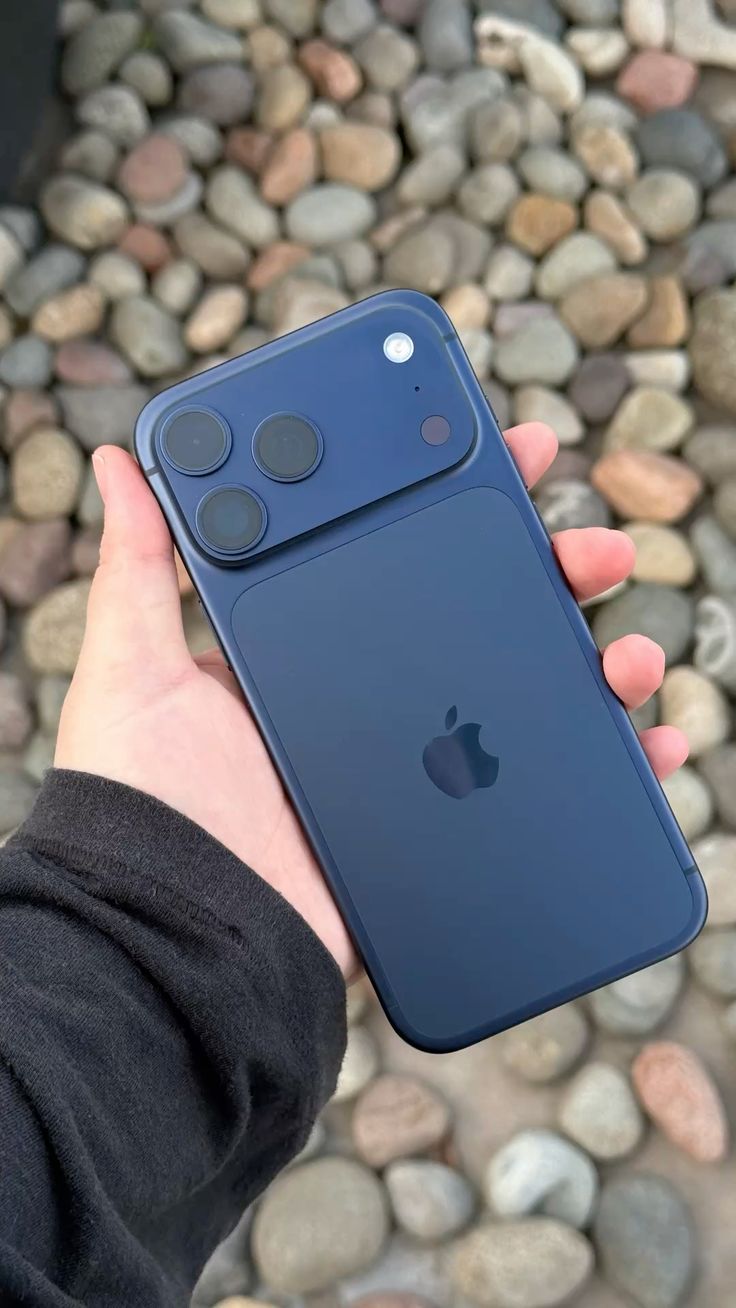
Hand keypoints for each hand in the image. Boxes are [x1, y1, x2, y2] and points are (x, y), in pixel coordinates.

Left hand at [56, 425, 687, 977]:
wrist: (182, 943)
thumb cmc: (146, 808)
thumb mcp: (135, 670)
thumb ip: (140, 568)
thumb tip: (119, 458)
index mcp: (307, 653)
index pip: (396, 557)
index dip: (458, 508)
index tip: (513, 456)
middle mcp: (368, 704)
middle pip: (483, 621)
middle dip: (551, 574)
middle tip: (595, 547)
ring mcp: (415, 771)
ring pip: (527, 699)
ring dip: (595, 663)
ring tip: (626, 653)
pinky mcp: (444, 835)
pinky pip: (539, 792)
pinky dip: (604, 768)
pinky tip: (644, 744)